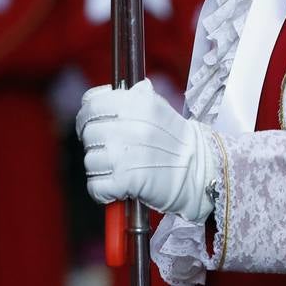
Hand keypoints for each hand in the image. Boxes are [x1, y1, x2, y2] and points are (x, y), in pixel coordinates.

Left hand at [76, 78, 216, 220]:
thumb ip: (131, 97)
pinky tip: (115, 188)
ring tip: (118, 170)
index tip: (90, 125)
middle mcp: (128, 125)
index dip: (87, 116)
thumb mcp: (157, 107)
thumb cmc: (176, 140)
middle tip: (110, 152)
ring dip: (100, 170)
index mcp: (135, 103)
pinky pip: (96, 186)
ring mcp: (125, 153)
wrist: (198, 171)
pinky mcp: (126, 180)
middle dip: (95, 145)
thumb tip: (103, 94)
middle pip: (88, 134)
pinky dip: (102, 191)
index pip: (91, 104)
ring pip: (90, 161)